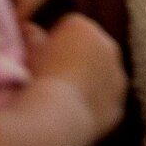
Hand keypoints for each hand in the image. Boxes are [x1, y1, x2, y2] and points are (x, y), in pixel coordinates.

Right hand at [26, 11, 127, 140]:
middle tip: (53, 80)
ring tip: (63, 101)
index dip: (54, 44)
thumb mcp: (30, 53)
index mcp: (84, 27)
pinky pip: (105, 104)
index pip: (69, 29)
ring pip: (101, 77)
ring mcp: (117, 76)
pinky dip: (94, 109)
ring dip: (89, 83)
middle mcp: (108, 46)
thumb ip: (32, 36)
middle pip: (90, 50)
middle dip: (77, 60)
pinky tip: (75, 117)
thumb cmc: (38, 81)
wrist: (55, 118)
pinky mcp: (117, 105)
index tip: (42, 61)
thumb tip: (27, 27)